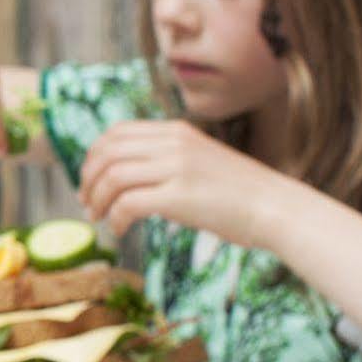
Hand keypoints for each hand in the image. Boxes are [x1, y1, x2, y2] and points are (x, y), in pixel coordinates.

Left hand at [78, 119, 291, 246]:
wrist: (275, 207)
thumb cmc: (238, 192)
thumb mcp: (199, 160)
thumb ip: (166, 159)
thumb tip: (125, 174)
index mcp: (175, 132)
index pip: (116, 133)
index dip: (93, 156)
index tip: (88, 178)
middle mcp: (173, 144)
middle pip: (107, 153)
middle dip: (88, 179)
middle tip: (85, 202)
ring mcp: (176, 168)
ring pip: (112, 177)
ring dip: (96, 200)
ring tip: (97, 218)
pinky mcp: (179, 197)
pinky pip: (128, 204)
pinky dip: (115, 218)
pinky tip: (119, 230)